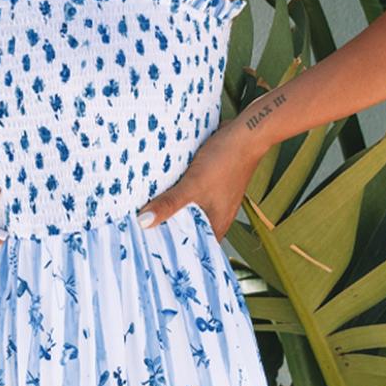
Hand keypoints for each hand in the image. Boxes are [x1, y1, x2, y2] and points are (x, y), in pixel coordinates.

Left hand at [135, 119, 260, 240]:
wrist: (246, 132)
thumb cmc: (225, 161)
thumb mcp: (193, 185)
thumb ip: (169, 204)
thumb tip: (143, 223)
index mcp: (217, 224)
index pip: (192, 248)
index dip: (172, 252)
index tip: (150, 252)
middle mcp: (217, 215)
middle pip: (187, 230)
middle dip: (167, 230)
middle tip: (140, 234)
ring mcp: (214, 199)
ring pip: (188, 211)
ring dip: (171, 211)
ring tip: (144, 214)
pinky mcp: (210, 184)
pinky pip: (190, 195)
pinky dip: (177, 195)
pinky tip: (162, 191)